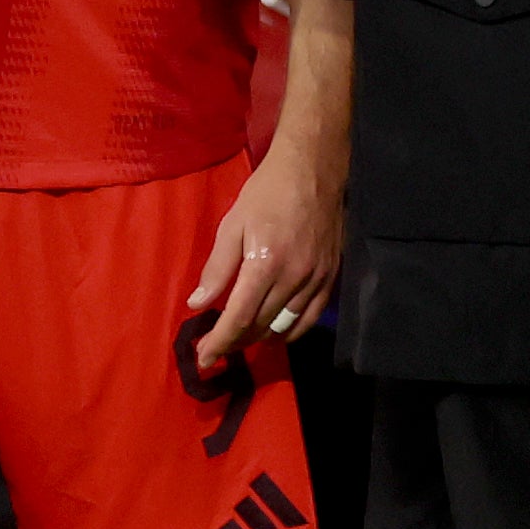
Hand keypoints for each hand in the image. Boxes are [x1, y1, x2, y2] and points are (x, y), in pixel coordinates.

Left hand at [185, 134, 340, 373]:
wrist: (314, 170)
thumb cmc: (266, 192)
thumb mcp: (232, 224)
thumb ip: (217, 268)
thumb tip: (198, 304)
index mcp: (264, 265)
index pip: (238, 318)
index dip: (219, 342)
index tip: (204, 359)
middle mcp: (293, 279)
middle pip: (261, 327)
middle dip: (235, 342)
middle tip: (216, 347)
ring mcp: (316, 281)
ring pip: (285, 327)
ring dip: (259, 338)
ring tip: (240, 340)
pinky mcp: (331, 278)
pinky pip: (310, 318)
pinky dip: (291, 332)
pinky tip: (274, 331)